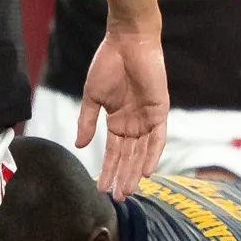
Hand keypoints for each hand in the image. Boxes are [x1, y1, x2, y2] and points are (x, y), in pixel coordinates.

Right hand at [77, 26, 167, 197]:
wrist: (127, 42)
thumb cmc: (108, 64)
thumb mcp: (92, 96)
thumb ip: (87, 122)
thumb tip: (80, 146)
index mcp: (117, 121)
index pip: (113, 152)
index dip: (107, 169)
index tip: (100, 187)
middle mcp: (134, 123)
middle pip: (128, 157)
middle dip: (122, 177)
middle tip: (117, 198)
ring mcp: (147, 118)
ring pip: (142, 152)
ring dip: (135, 171)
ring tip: (127, 190)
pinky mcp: (160, 111)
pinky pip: (158, 138)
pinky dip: (153, 154)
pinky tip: (146, 171)